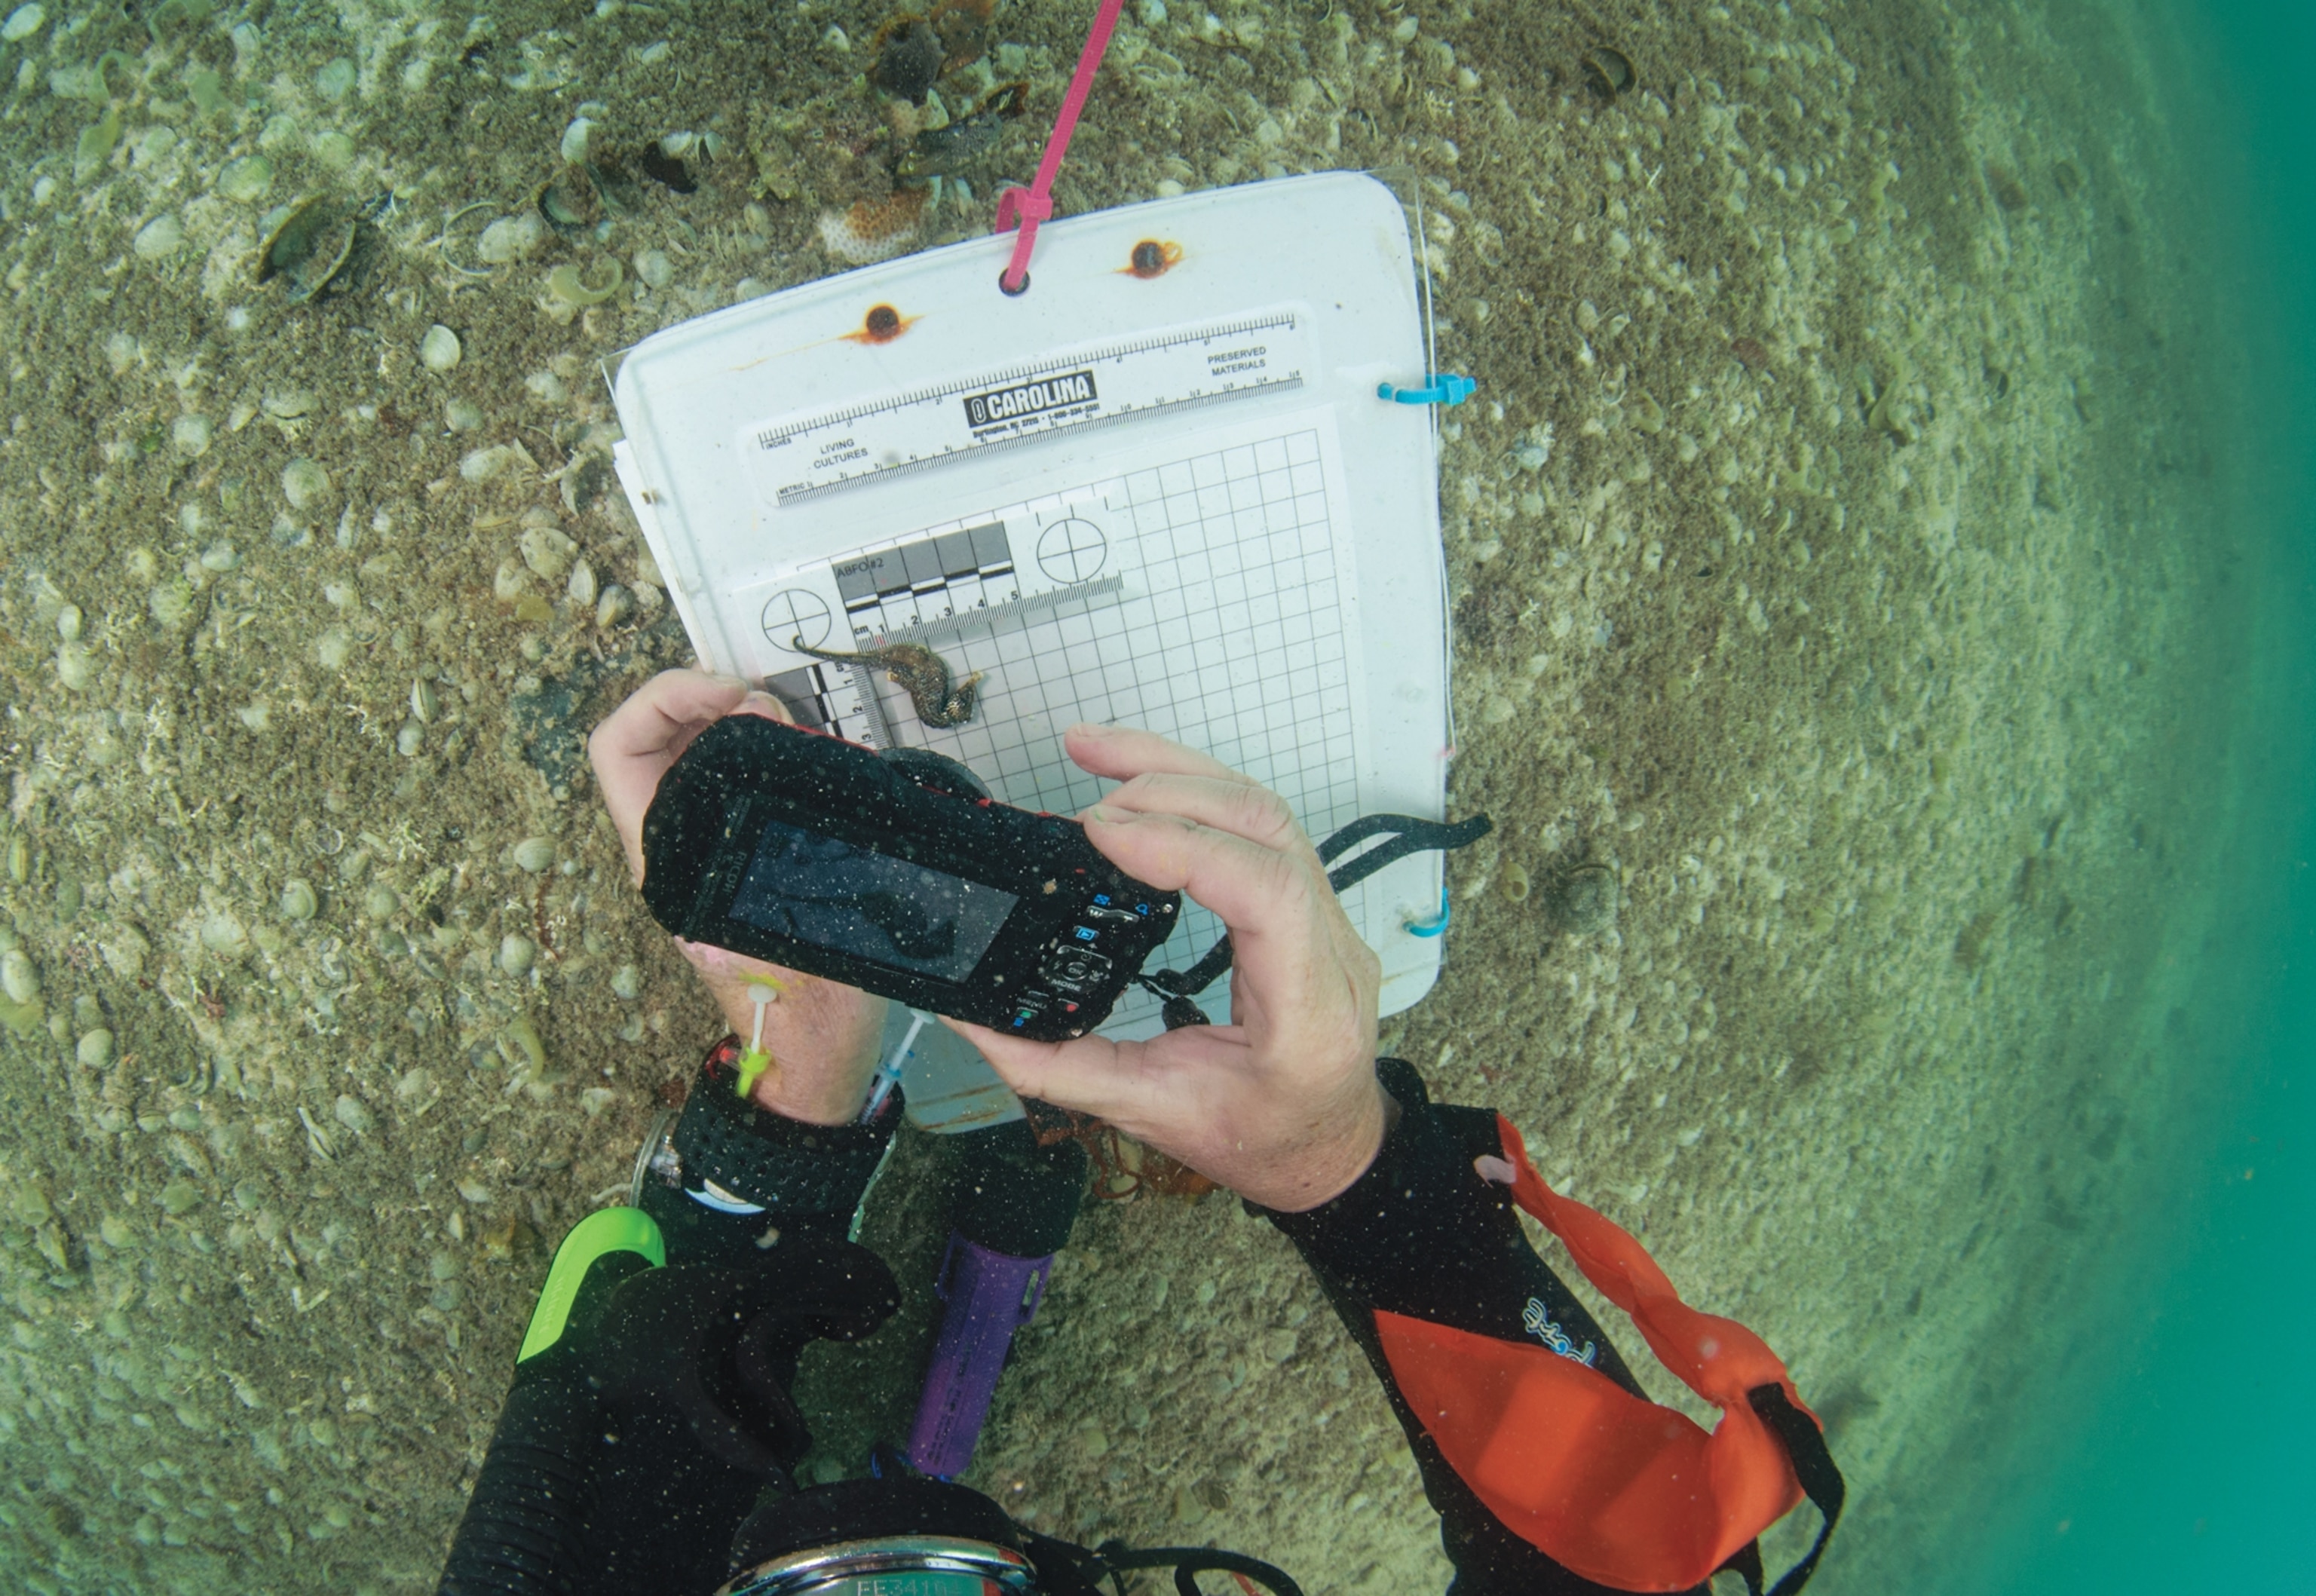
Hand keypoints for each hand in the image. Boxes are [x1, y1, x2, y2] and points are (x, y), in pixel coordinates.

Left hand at [589, 668, 887, 1124]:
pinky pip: (746, 776)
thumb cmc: (802, 1014)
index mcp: (665, 859)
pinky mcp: (749, 849)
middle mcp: (678, 843)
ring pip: (705, 747)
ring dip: (750, 723)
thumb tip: (808, 780)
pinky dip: (778, 752)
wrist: (816, 1061)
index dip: (663, 698)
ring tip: (801, 736)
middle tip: (777, 716)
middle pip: (662, 732)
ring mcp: (712, 842)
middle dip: (716, 700)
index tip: (734, 695)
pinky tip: (818, 762)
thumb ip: (795, 864)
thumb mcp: (796, 934)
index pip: (617, 748)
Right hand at [951, 725, 1391, 1211]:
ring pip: (1264, 809)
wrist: (1332, 1150)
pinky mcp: (1307, 900)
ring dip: (1178, 769)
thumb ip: (1059, 1067)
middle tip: (1085, 798)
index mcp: (1307, 1011)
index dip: (1187, 847)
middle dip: (1173, 787)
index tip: (1103, 831)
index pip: (1267, 893)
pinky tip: (1136, 779)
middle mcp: (1330, 949)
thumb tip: (974, 1020)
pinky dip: (1195, 789)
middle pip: (1269, 827)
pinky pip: (1257, 823)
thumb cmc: (1262, 1140)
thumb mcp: (1154, 1114)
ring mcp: (1327, 916)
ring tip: (1094, 750)